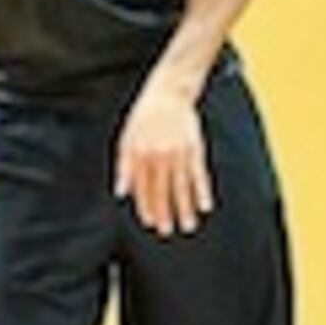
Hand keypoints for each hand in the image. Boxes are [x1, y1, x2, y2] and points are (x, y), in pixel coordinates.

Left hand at [113, 77, 212, 235]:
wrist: (168, 93)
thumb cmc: (144, 117)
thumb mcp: (126, 139)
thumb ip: (124, 167)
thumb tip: (120, 193)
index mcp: (140, 154)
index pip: (142, 187)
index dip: (146, 207)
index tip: (150, 223)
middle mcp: (158, 155)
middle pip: (162, 190)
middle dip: (165, 213)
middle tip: (167, 231)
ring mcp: (177, 152)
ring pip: (181, 186)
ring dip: (185, 208)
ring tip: (188, 226)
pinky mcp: (194, 148)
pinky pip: (199, 174)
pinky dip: (202, 190)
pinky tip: (205, 206)